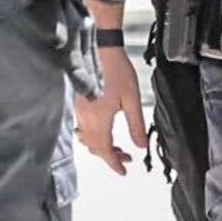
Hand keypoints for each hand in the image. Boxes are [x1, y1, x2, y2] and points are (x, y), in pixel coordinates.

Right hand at [75, 47, 145, 171]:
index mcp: (99, 119)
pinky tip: (106, 131)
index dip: (114, 163)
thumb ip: (136, 125)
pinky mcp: (79, 105)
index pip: (105, 150)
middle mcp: (86, 118)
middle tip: (127, 158)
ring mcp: (80, 111)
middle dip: (111, 156)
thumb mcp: (132, 100)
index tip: (123, 170)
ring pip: (88, 139)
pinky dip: (95, 136)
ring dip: (102, 147)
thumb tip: (141, 144)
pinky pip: (84, 129)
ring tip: (119, 146)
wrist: (101, 50)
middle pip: (95, 148)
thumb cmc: (117, 70)